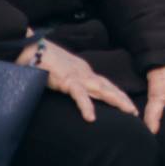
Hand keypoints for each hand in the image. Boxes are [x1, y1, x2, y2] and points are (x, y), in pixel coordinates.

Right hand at [18, 39, 138, 122]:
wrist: (29, 47)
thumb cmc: (42, 61)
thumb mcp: (59, 74)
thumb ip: (68, 83)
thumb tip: (71, 92)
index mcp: (83, 71)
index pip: (104, 84)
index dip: (116, 94)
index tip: (128, 105)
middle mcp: (84, 73)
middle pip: (108, 87)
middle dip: (123, 99)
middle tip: (135, 112)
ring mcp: (76, 75)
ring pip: (101, 89)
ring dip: (117, 100)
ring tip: (129, 111)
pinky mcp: (65, 79)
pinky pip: (78, 94)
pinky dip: (85, 105)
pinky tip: (91, 118)